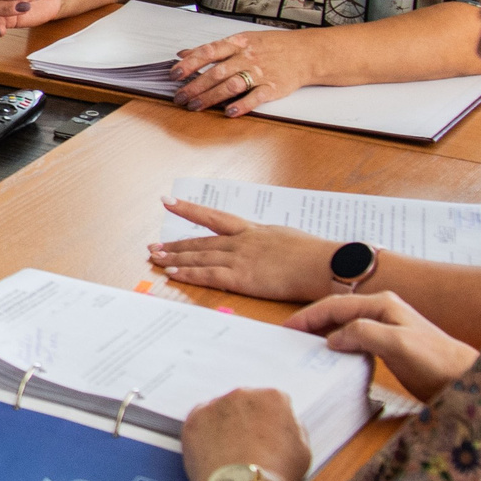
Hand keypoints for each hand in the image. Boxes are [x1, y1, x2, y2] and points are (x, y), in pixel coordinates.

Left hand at [148, 200, 337, 300]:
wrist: (327, 264)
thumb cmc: (318, 256)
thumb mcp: (291, 241)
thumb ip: (275, 245)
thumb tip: (273, 252)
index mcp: (255, 231)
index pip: (215, 218)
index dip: (190, 210)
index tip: (169, 203)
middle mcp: (243, 241)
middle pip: (201, 241)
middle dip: (175, 244)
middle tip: (154, 245)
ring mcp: (241, 258)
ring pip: (199, 256)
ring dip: (175, 258)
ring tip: (156, 258)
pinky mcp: (243, 277)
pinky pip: (208, 275)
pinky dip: (188, 274)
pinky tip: (172, 274)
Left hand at [171, 30, 313, 115]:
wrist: (306, 52)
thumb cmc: (272, 46)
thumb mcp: (242, 40)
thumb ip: (213, 49)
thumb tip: (184, 53)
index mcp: (238, 43)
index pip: (208, 52)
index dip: (189, 63)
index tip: (174, 74)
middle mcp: (247, 57)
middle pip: (216, 73)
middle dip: (194, 86)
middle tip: (179, 97)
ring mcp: (260, 72)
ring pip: (231, 85)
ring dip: (210, 97)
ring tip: (195, 106)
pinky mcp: (273, 87)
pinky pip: (256, 97)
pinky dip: (242, 105)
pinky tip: (229, 112)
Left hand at [179, 388, 311, 480]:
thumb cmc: (277, 474)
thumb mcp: (302, 448)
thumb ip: (291, 427)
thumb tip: (281, 425)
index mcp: (273, 397)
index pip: (271, 403)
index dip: (268, 424)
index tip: (265, 439)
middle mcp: (243, 393)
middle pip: (243, 404)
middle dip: (244, 422)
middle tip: (245, 448)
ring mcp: (216, 404)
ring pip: (220, 412)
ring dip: (223, 427)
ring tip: (228, 455)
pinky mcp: (195, 418)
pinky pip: (199, 423)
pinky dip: (203, 436)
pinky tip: (212, 454)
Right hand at [286, 292, 477, 401]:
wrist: (465, 379)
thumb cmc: (435, 361)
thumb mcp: (396, 345)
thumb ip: (363, 334)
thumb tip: (333, 338)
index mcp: (382, 305)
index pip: (335, 305)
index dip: (309, 316)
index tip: (287, 329)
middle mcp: (383, 311)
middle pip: (338, 312)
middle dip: (312, 322)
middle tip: (289, 337)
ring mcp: (387, 327)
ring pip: (345, 325)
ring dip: (324, 333)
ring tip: (303, 346)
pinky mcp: (390, 345)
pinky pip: (355, 339)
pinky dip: (338, 345)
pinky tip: (332, 356)